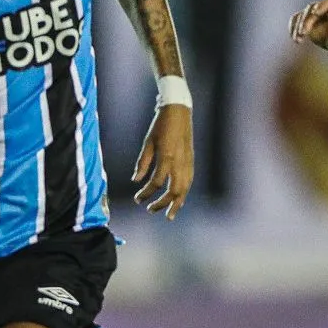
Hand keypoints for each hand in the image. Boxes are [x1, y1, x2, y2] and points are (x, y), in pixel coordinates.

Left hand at [133, 103, 194, 219]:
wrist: (179, 112)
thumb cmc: (160, 126)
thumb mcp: (148, 142)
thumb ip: (142, 163)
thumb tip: (135, 181)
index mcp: (166, 157)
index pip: (156, 183)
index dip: (146, 194)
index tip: (137, 199)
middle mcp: (179, 162)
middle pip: (173, 191)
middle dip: (162, 204)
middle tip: (150, 210)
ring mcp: (188, 162)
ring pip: (184, 189)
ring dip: (176, 203)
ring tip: (169, 214)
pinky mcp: (191, 161)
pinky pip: (189, 182)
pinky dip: (183, 193)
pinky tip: (178, 200)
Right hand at [290, 0, 327, 52]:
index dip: (322, 5)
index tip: (315, 13)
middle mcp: (323, 6)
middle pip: (312, 8)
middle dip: (306, 20)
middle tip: (304, 33)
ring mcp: (312, 11)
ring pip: (302, 14)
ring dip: (298, 26)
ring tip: (298, 40)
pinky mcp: (304, 18)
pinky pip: (295, 20)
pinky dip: (293, 29)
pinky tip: (295, 39)